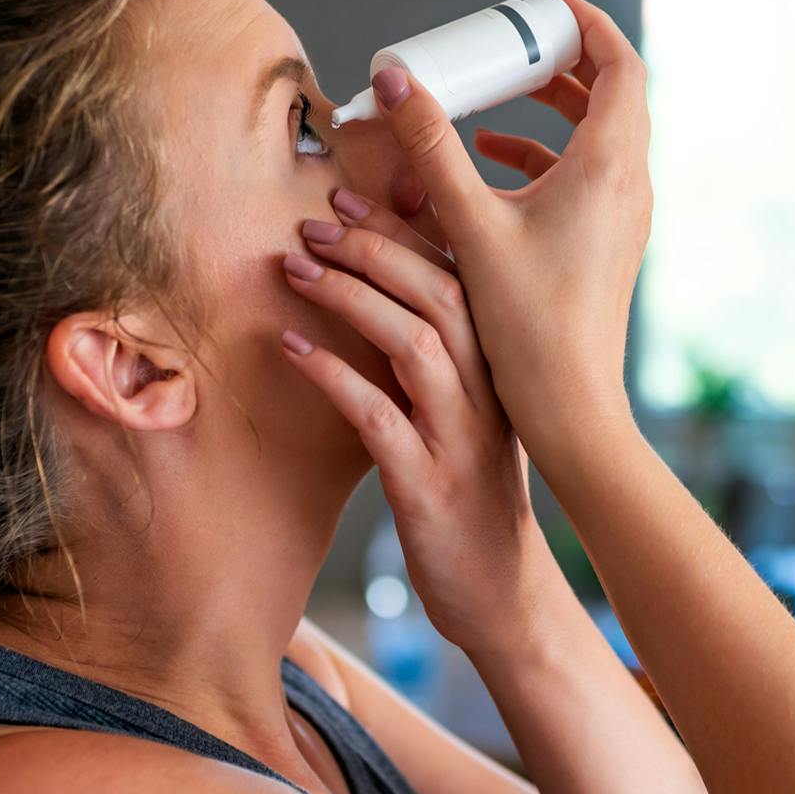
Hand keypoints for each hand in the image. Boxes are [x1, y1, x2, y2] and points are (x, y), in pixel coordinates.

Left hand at [280, 192, 559, 660]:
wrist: (502, 593)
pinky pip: (379, 418)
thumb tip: (377, 298)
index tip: (347, 200)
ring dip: (350, 299)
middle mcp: (490, 393)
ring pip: (414, 343)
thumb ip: (432, 359)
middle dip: (373, 249)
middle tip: (312, 224)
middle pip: (439, 294)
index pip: (458, 277)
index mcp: (499, 369)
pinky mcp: (429, 486)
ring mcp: (462, 439)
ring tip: (295, 271)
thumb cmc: (469, 494)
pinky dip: (333, 377)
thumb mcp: (462, 418)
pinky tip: (291, 349)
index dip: (402, 231)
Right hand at [374, 0, 651, 475]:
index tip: (547, 8)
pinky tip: (494, 169)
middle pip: (611, 95)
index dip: (587, 25)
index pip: (620, 63)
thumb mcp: (470, 224)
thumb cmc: (528, 323)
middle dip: (562, 64)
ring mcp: (621, 216)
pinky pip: (584, 178)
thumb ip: (430, 148)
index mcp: (609, 165)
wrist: (568, 403)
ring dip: (551, 113)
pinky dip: (544, 159)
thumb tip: (397, 82)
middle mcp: (628, 185)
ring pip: (598, 138)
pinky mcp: (605, 244)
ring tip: (496, 103)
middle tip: (513, 49)